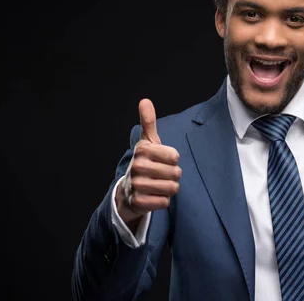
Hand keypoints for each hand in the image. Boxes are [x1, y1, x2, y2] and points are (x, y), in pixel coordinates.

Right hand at [116, 99, 181, 223]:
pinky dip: (163, 201)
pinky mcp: (138, 202)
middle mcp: (137, 166)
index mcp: (142, 150)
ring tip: (159, 185)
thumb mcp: (147, 142)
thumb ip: (148, 122)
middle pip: (176, 173)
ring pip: (172, 188)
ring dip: (169, 188)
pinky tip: (154, 196)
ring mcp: (136, 185)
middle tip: (161, 175)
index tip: (163, 160)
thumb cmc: (145, 162)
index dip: (173, 160)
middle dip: (173, 176)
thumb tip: (145, 100)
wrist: (128, 191)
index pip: (175, 156)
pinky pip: (164, 202)